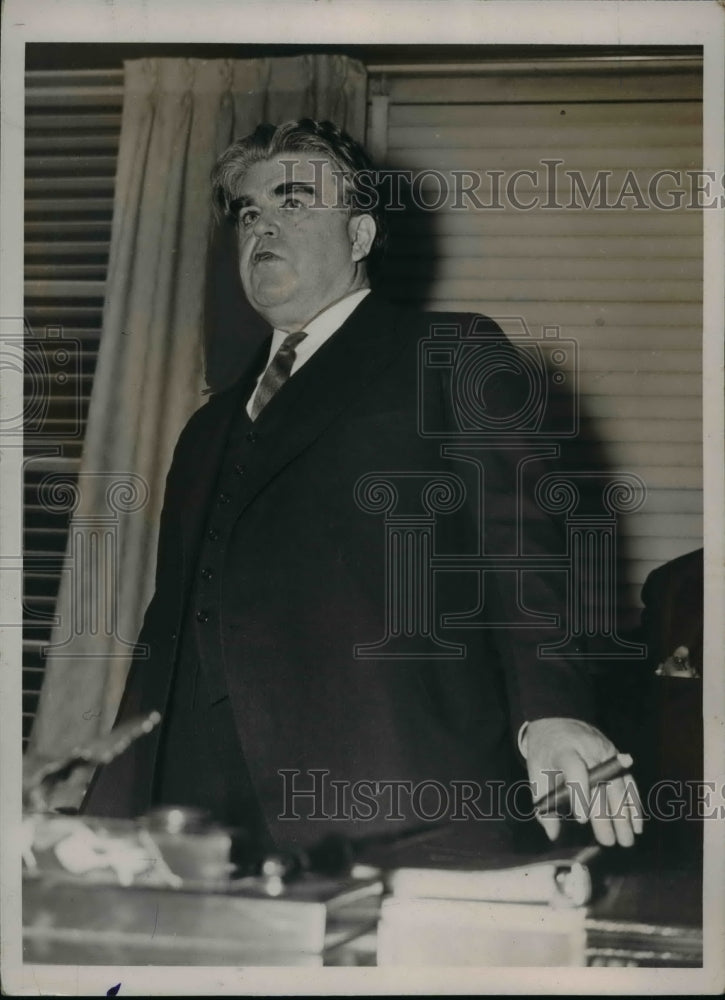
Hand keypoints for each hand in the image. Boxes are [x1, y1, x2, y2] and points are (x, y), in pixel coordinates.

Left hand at [524, 717, 642, 847]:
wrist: (557, 720)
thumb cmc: (545, 751)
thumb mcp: (535, 771)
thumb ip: (543, 802)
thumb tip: (552, 834)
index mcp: (565, 750)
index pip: (576, 770)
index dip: (580, 794)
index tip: (582, 819)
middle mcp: (589, 749)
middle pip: (600, 783)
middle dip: (605, 815)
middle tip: (607, 841)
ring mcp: (605, 752)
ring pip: (618, 784)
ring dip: (624, 814)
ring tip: (626, 839)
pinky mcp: (616, 756)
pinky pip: (628, 781)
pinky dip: (633, 803)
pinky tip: (637, 824)